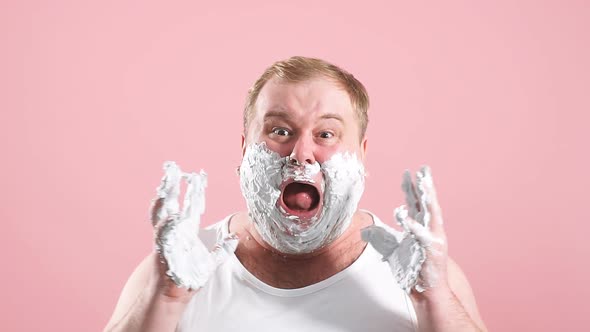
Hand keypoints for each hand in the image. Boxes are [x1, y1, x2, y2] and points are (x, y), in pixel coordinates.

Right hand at [150, 161, 238, 298]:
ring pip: (161, 215)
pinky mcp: (162, 252)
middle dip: (171, 185)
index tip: (198, 174)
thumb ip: (222, 249)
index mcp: (186, 230)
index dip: (194, 190)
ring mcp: (166, 240)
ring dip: (163, 200)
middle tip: (173, 168)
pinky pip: (163, 237)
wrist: (175, 295)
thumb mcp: (211, 262)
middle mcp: (174, 231)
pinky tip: (173, 217)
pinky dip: (167, 226)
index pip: (191, 204)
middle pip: (172, 203)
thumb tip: (235, 237)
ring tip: (165, 184)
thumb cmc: (189, 277)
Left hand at [361, 166, 446, 293]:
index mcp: (422, 226)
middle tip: (423, 169)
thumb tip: (365, 230)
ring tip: (423, 181)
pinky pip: (420, 233)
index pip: (416, 202)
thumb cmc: (411, 270)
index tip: (408, 172)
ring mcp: (433, 238)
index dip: (412, 187)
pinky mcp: (431, 249)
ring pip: (431, 213)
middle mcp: (430, 229)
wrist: (425, 291)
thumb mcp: (390, 249)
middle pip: (426, 202)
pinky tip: (403, 213)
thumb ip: (380, 237)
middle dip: (425, 185)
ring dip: (427, 196)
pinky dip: (412, 223)